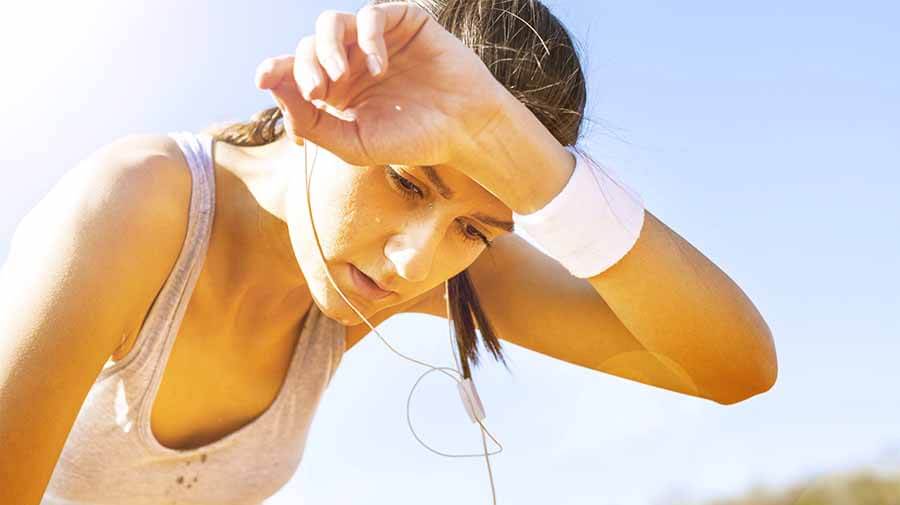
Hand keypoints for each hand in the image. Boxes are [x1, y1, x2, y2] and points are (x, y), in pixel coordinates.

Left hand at [255, 2, 507, 168]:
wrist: (465, 130)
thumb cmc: (411, 140)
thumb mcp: (354, 144)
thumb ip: (312, 123)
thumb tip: (271, 87)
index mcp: (336, 90)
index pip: (294, 73)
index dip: (275, 71)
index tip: (261, 79)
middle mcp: (350, 61)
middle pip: (307, 47)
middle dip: (303, 68)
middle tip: (318, 92)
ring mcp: (376, 40)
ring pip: (330, 24)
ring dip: (325, 48)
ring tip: (338, 77)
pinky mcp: (402, 22)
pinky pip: (371, 15)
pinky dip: (368, 38)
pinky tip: (379, 67)